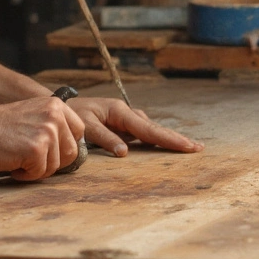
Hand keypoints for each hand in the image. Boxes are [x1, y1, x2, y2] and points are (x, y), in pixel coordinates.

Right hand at [0, 95, 85, 180]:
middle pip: (72, 152)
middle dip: (53, 161)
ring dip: (38, 169)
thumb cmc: (0, 127)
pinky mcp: (36, 149)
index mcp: (56, 105)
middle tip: (31, 159)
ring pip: (57, 165)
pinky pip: (40, 173)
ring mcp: (47, 132)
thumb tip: (73, 149)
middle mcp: (55, 116)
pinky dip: (26, 175)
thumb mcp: (33, 115)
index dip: (65, 146)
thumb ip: (53, 125)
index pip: (79, 131)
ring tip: (19, 159)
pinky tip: (13, 165)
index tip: (49, 150)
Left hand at [68, 97, 203, 157]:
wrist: (60, 106)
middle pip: (155, 129)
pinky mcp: (121, 125)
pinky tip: (164, 146)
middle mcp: (126, 114)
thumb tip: (125, 152)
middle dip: (176, 138)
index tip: (188, 146)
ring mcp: (125, 119)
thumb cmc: (71, 115)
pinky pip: (141, 133)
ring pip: (150, 130)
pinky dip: (154, 139)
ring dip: (166, 138)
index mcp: (120, 112)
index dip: (169, 139)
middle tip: (198, 148)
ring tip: (186, 147)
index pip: (148, 130)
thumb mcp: (85, 126)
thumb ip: (104, 138)